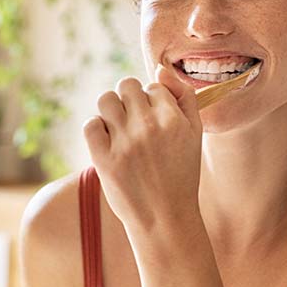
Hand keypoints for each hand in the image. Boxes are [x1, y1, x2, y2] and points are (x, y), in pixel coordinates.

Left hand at [83, 64, 203, 233]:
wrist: (165, 217)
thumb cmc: (181, 174)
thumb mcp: (195, 134)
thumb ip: (185, 98)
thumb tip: (160, 69)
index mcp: (174, 119)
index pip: (154, 85)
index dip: (153, 100)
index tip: (155, 120)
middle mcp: (149, 127)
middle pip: (127, 85)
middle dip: (129, 98)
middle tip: (134, 121)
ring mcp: (125, 143)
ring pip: (106, 100)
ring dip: (111, 110)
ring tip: (119, 128)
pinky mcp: (103, 159)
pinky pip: (90, 124)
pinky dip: (97, 128)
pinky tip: (108, 141)